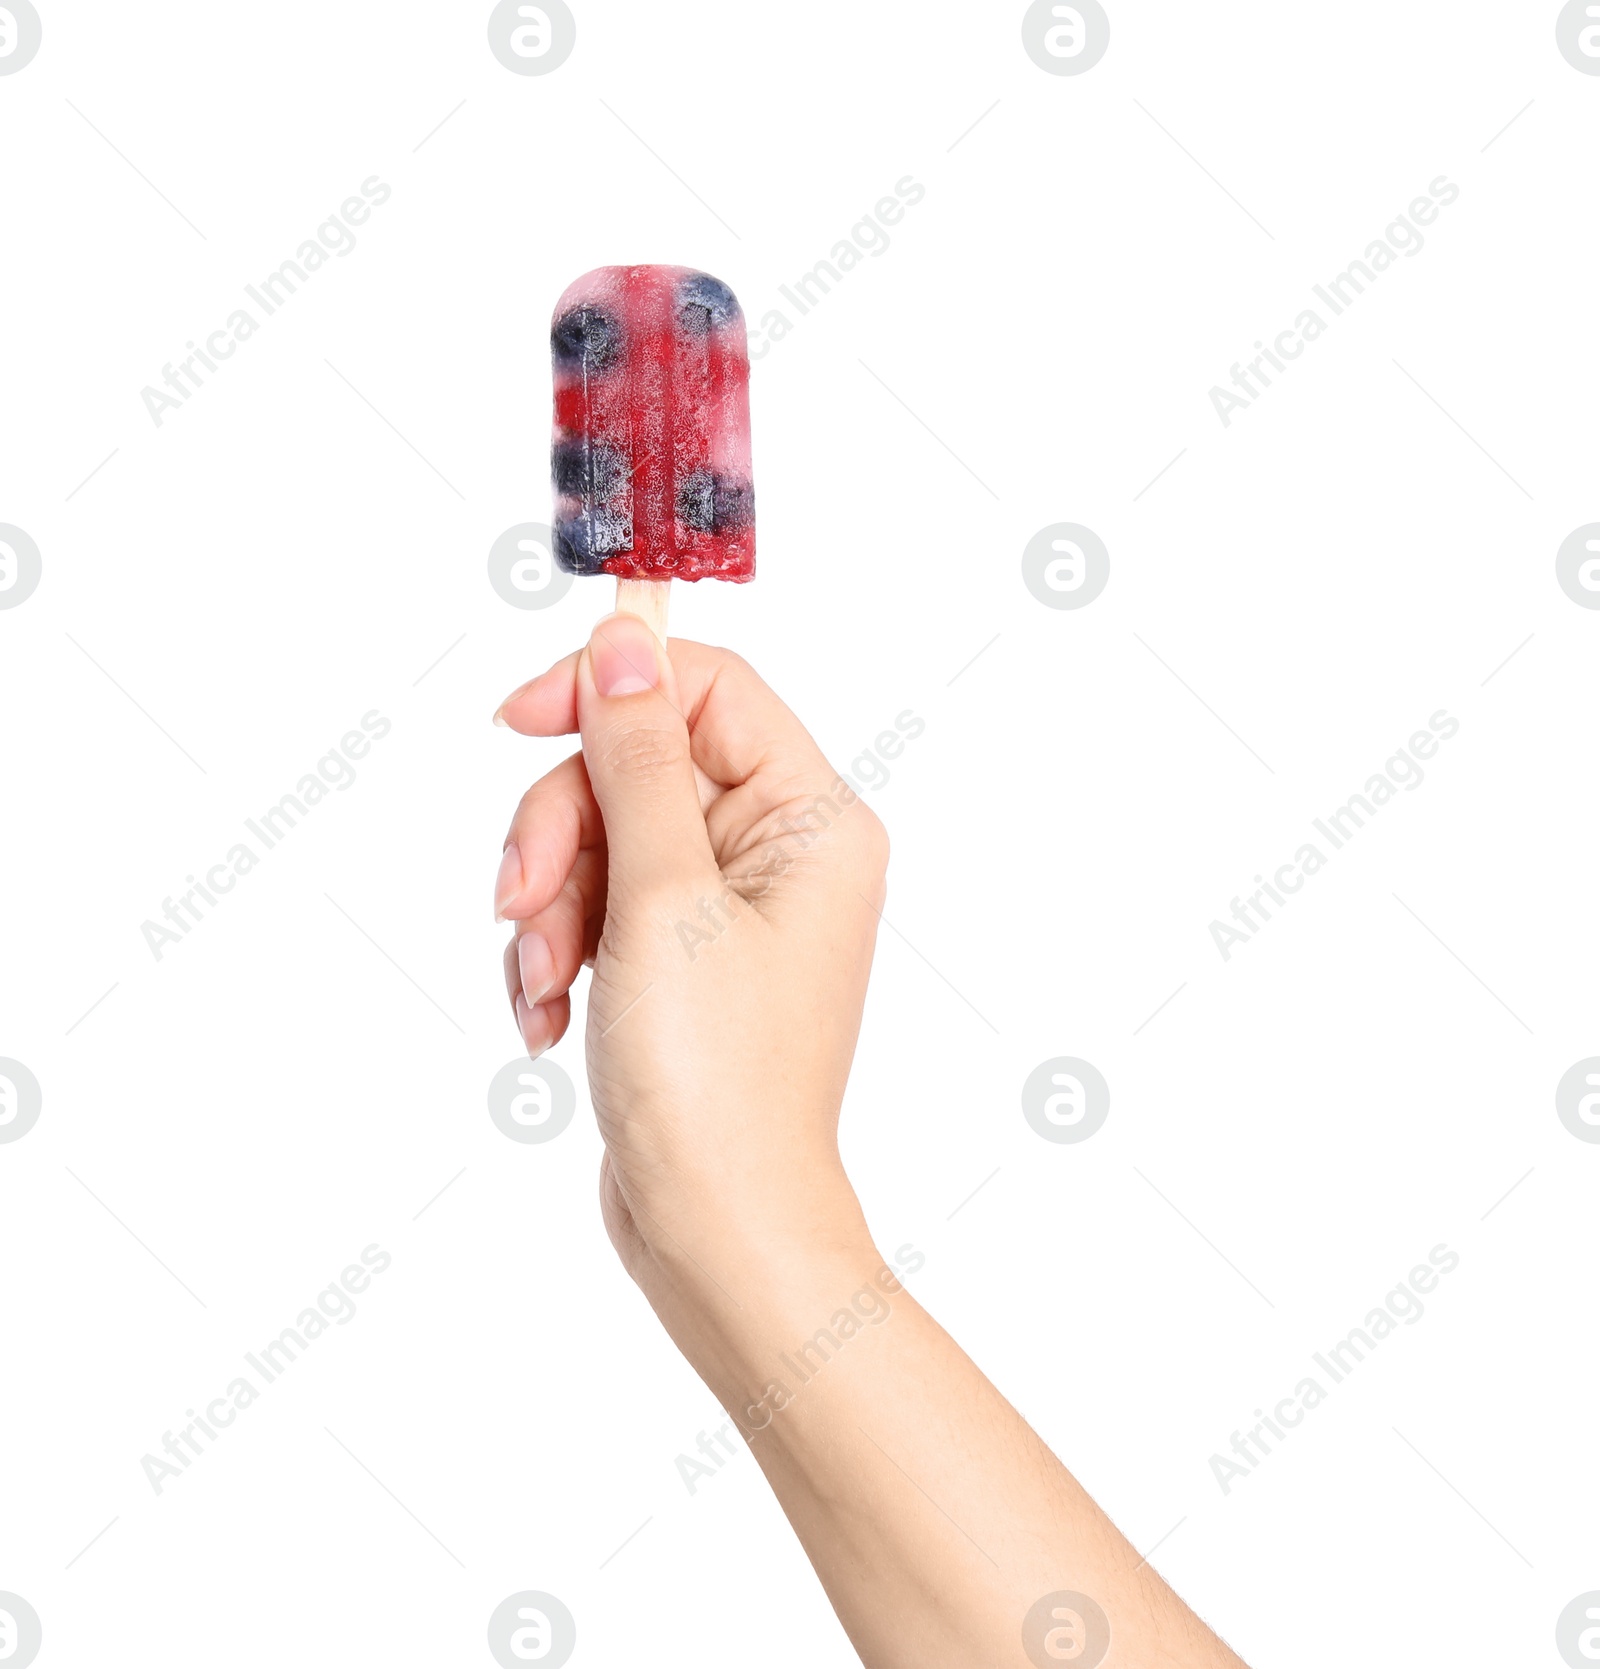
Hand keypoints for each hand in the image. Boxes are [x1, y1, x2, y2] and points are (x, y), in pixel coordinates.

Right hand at [493, 614, 889, 1292]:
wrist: (717, 1232)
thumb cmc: (714, 1079)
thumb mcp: (662, 897)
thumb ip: (637, 758)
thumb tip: (625, 637)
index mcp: (809, 819)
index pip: (706, 689)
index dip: (605, 691)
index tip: (514, 721)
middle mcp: (777, 853)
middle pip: (635, 766)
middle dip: (561, 833)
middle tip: (521, 904)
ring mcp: (723, 909)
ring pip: (601, 840)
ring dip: (548, 908)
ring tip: (540, 987)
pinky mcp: (677, 959)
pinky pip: (596, 909)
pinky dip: (556, 955)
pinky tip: (546, 1022)